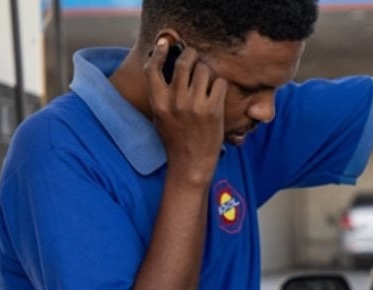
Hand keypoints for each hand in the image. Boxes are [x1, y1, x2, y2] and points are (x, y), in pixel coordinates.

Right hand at [145, 39, 226, 184]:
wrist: (190, 164)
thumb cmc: (176, 139)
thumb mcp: (161, 117)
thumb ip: (161, 94)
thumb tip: (167, 67)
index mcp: (158, 102)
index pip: (153, 68)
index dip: (159, 51)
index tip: (165, 44)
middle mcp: (175, 102)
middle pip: (183, 62)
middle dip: (191, 54)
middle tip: (194, 56)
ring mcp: (194, 105)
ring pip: (203, 69)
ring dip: (207, 71)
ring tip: (207, 81)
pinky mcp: (213, 110)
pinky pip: (219, 83)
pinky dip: (219, 85)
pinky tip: (216, 94)